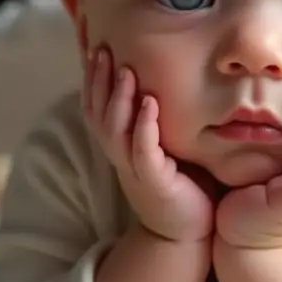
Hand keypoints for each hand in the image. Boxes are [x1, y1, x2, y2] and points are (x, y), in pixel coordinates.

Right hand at [84, 48, 214, 243]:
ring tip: (125, 70)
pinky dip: (144, 126)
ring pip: (115, 130)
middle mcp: (121, 156)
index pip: (97, 107)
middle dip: (98, 81)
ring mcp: (134, 170)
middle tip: (102, 49)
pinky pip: (143, 150)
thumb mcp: (167, 146)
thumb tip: (166, 78)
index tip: (96, 48)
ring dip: (119, 99)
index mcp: (121, 146)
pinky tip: (150, 103)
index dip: (93, 79)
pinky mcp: (153, 182)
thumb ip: (160, 118)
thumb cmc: (183, 185)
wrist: (188, 233)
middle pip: (99, 114)